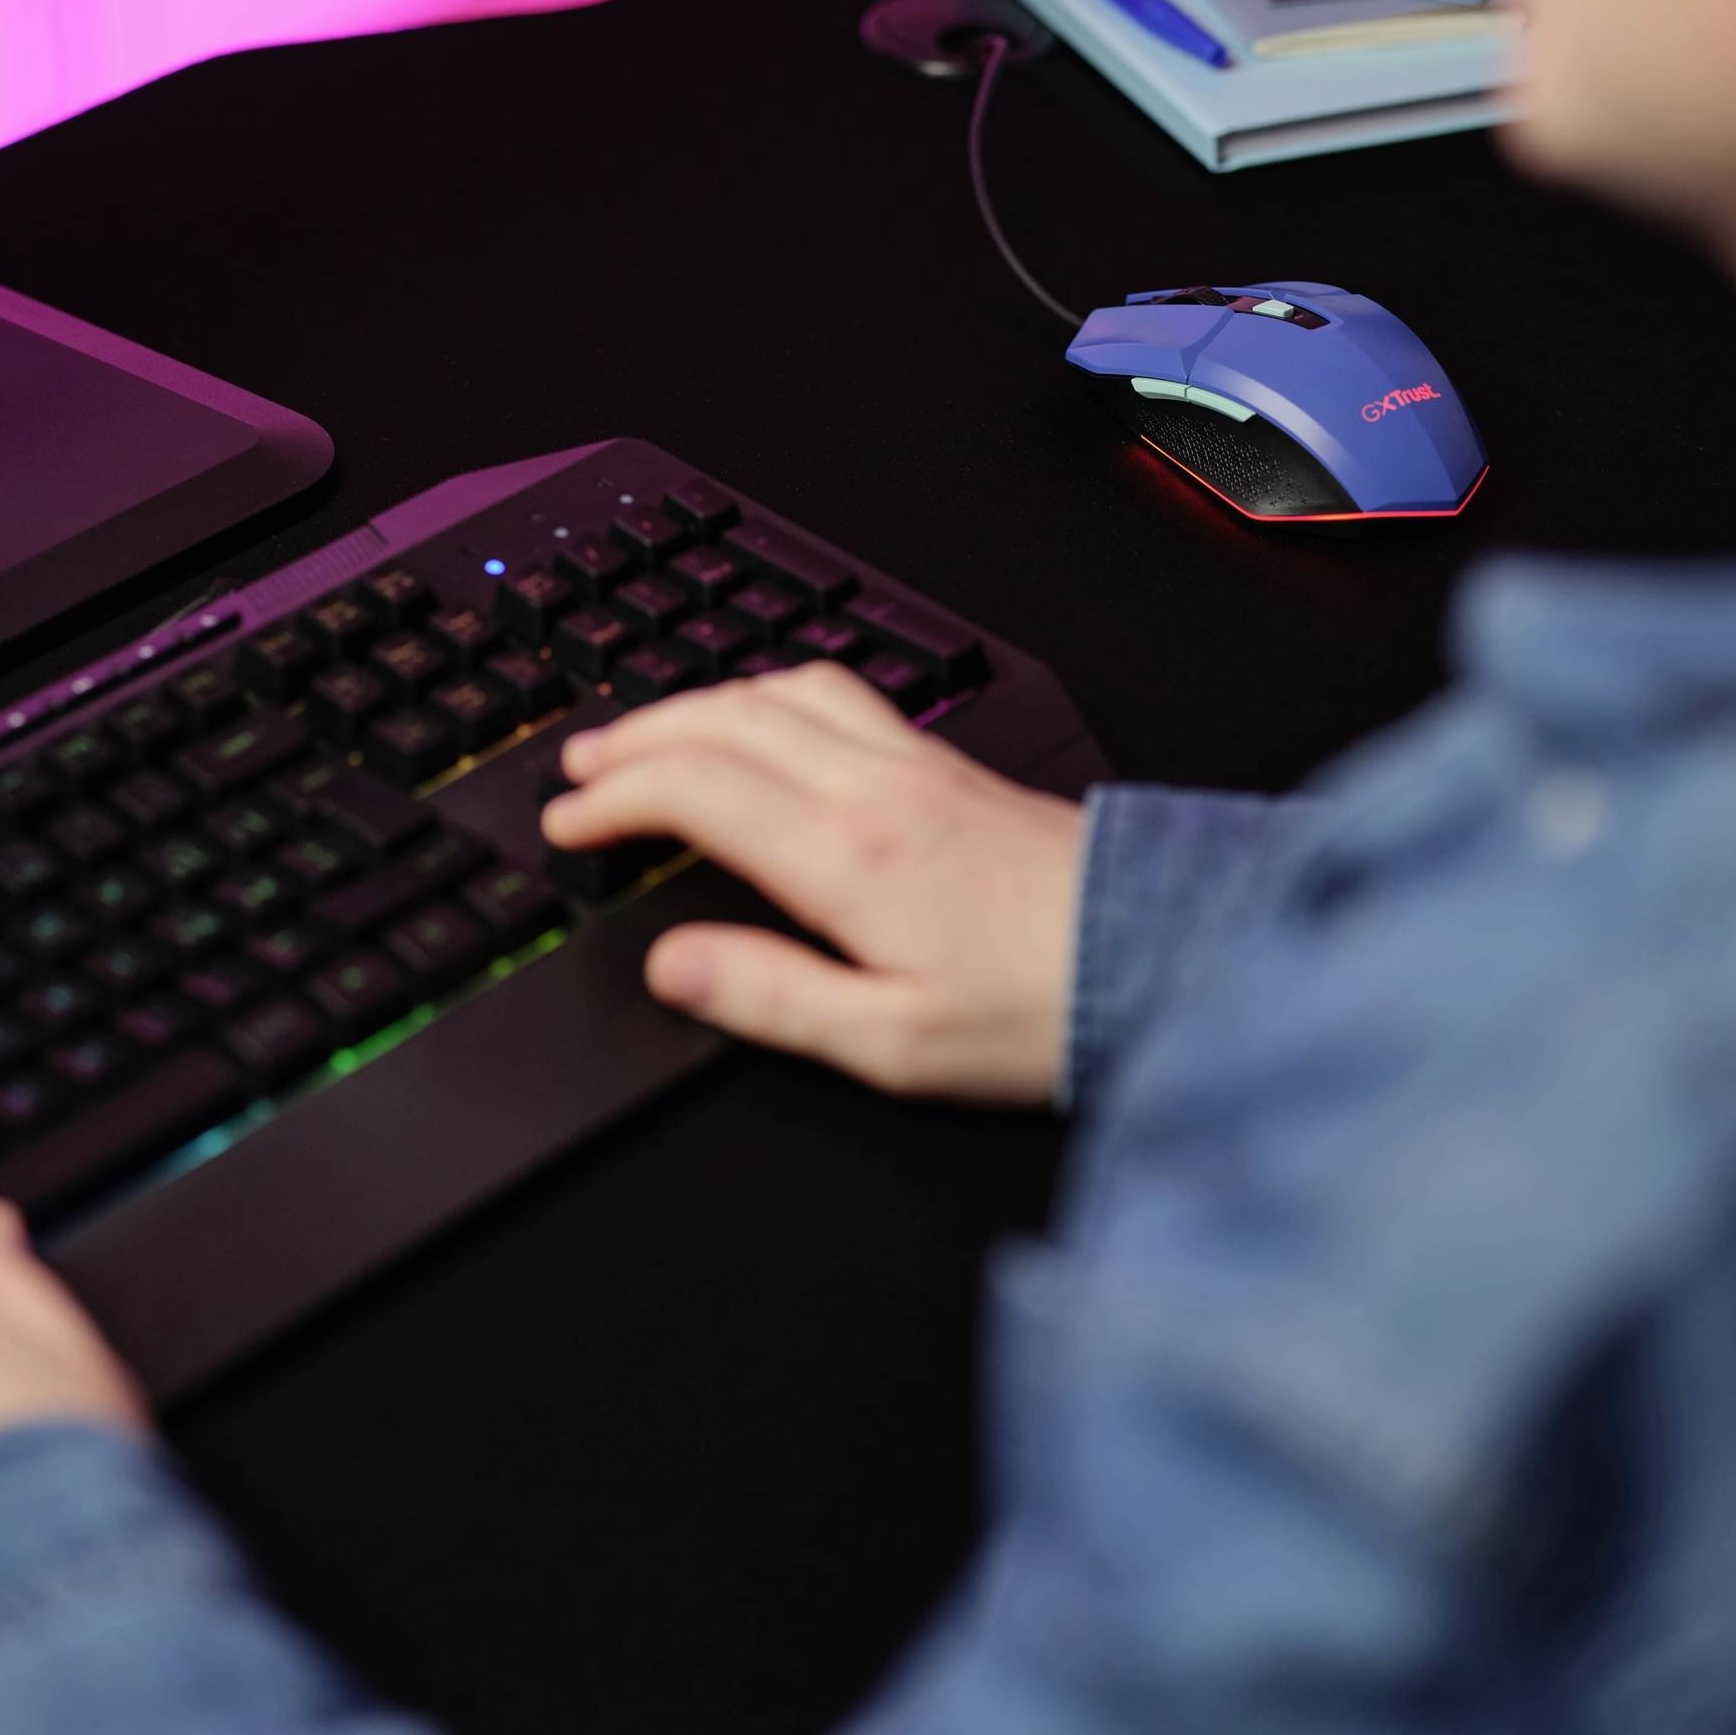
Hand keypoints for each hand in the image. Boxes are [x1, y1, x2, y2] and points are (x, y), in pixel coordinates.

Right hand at [542, 662, 1085, 1105]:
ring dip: (699, 701)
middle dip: (636, 735)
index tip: (569, 825)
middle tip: (580, 766)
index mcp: (848, 856)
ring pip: (781, 690)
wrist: (1166, 958)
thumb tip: (675, 965)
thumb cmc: (1043, 1012)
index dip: (615, 801)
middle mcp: (878, 788)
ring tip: (651, 731)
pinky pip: (839, 694)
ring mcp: (920, 765)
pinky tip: (767, 715)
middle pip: (725, 719)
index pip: (696, 790)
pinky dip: (770, 693)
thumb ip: (773, 997)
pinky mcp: (956, 766)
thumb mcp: (894, 1044)